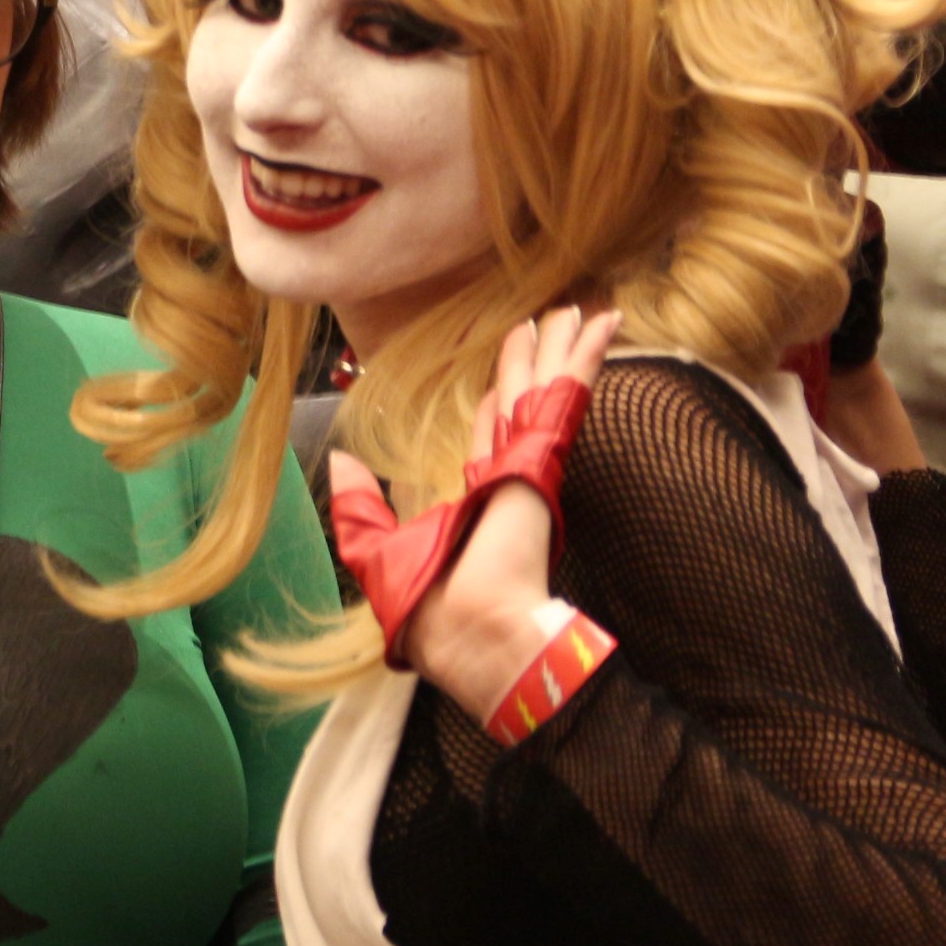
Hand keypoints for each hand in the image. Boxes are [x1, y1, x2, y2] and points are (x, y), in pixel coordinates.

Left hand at [343, 307, 617, 713]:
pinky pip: (564, 395)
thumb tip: (345, 460)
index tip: (499, 378)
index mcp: (476, 502)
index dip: (494, 405)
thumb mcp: (374, 550)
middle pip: (522, 403)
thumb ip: (359, 505)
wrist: (471, 635)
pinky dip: (580, 357)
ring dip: (562, 348)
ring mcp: (529, 466)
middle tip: (551, 322)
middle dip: (534, 362)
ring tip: (581, 310)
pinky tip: (599, 325)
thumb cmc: (428, 608)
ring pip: (544, 389)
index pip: (489, 439)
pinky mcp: (543, 459)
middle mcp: (508, 479)